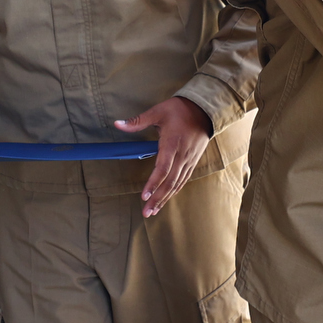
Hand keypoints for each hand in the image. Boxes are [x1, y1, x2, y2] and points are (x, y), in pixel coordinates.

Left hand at [115, 97, 210, 217]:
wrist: (205, 109)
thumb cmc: (180, 110)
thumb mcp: (158, 112)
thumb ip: (137, 121)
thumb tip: (117, 124)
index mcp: (172, 144)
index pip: (163, 169)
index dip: (153, 183)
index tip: (143, 196)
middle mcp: (182, 156)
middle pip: (169, 182)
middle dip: (157, 198)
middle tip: (146, 212)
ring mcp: (189, 160)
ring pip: (177, 184)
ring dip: (165, 198)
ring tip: (153, 211)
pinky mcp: (193, 162)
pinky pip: (183, 180)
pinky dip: (174, 191)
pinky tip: (166, 198)